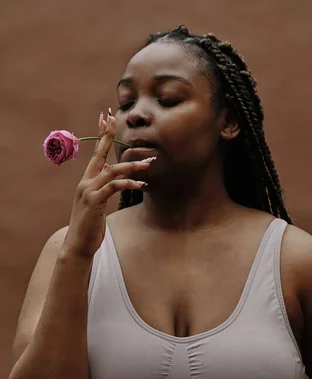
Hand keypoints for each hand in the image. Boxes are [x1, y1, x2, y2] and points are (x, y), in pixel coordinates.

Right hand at [63, 110, 152, 257]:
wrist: (78, 243)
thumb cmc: (89, 224)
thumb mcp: (96, 201)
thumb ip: (101, 184)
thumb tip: (108, 167)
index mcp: (86, 181)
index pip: (95, 154)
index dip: (101, 135)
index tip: (105, 118)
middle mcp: (85, 183)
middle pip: (99, 154)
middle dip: (107, 136)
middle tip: (116, 119)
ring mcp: (89, 191)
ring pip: (111, 170)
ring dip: (131, 166)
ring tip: (148, 164)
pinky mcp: (95, 202)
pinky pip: (113, 186)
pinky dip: (128, 183)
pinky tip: (140, 185)